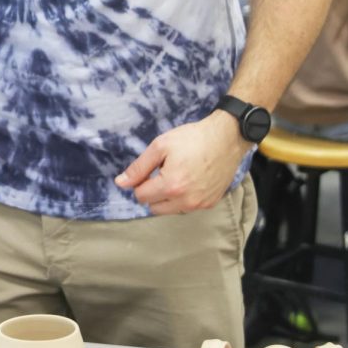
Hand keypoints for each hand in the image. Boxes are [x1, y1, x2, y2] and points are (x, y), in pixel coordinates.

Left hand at [114, 112, 250, 215]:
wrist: (227, 137)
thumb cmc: (193, 138)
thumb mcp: (160, 146)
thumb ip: (139, 167)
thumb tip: (120, 183)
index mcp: (171, 186)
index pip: (141, 196)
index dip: (141, 181)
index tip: (151, 169)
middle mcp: (186, 201)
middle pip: (154, 208)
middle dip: (153, 192)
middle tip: (164, 171)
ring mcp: (200, 204)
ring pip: (170, 209)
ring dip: (168, 197)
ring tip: (179, 174)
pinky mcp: (210, 203)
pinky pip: (187, 207)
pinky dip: (184, 197)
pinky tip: (191, 179)